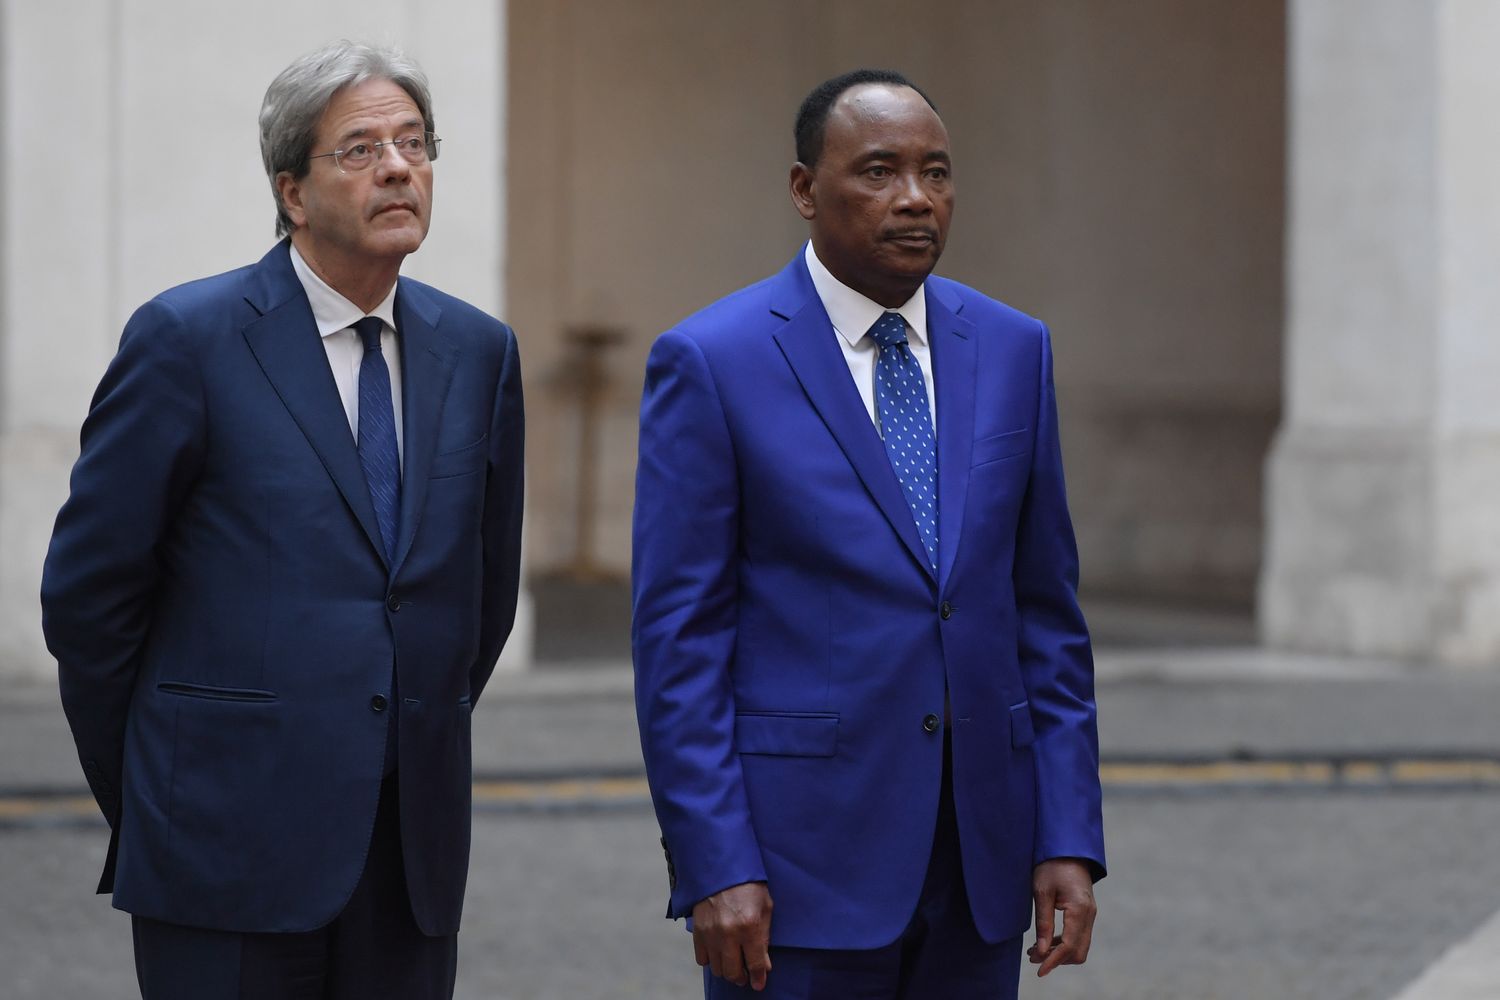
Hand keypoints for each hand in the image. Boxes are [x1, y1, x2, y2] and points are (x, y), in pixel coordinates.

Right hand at [692, 881, 773, 990]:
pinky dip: (711, 960)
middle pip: (733, 972)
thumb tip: (764, 964)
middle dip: (742, 977)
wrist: (721, 867)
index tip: (759, 984)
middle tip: (746, 974)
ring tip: (733, 962)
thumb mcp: (766, 908)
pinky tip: (718, 953)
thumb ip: (765, 937)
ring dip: (726, 970)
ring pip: (717, 968)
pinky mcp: (697, 930)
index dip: (759, 978)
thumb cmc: (748, 885)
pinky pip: (702, 958)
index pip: (755, 964)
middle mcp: (729, 933)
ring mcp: (711, 933)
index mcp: (750, 927)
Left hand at [1027, 858, 1095, 976]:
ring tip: (1033, 951)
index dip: (1053, 961)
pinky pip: (1078, 936)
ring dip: (1059, 953)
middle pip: (1078, 952)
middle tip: (1031, 957)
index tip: (1038, 971)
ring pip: (1079, 946)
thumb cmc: (1051, 866)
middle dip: (1056, 959)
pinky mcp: (1086, 912)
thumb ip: (1043, 923)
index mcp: (1080, 909)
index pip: (1069, 946)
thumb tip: (1041, 952)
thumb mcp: (1041, 892)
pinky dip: (1063, 944)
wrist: (1067, 848)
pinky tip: (1045, 942)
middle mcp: (1090, 915)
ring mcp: (1090, 914)